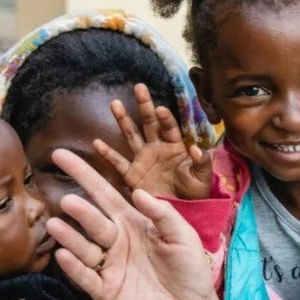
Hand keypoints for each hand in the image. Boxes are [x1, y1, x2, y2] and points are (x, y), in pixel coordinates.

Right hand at [46, 148, 219, 299]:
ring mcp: (109, 266)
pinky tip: (63, 254)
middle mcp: (116, 241)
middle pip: (92, 219)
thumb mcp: (183, 236)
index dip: (84, 174)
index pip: (104, 193)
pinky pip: (86, 277)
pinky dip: (74, 267)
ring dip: (70, 237)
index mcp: (133, 222)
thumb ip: (163, 214)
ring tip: (57, 224)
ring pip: (84, 248)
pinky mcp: (106, 291)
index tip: (61, 155)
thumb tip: (138, 191)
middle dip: (79, 210)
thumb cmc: (190, 270)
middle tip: (67, 201)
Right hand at [93, 83, 211, 200]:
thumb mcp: (202, 179)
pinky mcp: (132, 174)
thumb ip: (201, 163)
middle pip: (149, 123)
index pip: (169, 128)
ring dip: (124, 120)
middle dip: (144, 106)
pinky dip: (107, 154)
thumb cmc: (194, 193)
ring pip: (131, 135)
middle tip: (139, 87)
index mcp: (175, 147)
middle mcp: (157, 148)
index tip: (161, 109)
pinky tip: (97, 142)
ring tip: (116, 103)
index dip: (165, 118)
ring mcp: (142, 159)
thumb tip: (197, 148)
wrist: (180, 212)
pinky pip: (118, 162)